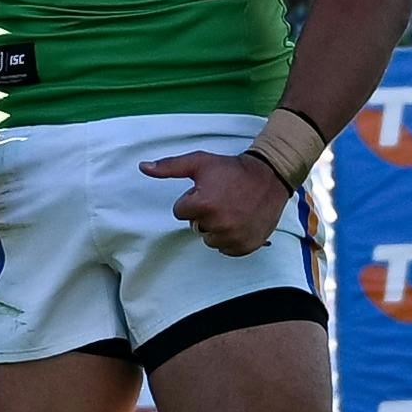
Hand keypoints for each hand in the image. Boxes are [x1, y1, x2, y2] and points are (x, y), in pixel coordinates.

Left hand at [140, 149, 289, 256]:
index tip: (208, 191)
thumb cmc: (232, 170)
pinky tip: (239, 221)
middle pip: (195, 227)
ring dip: (216, 228)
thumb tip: (142, 167)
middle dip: (204, 214)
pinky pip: (226, 249)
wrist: (269, 178)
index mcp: (203, 205)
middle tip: (222, 199)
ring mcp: (233, 237)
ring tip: (231, 210)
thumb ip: (169, 167)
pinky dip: (230, 238)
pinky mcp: (245, 246)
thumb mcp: (200, 163)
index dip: (192, 200)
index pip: (180, 212)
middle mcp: (218, 224)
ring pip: (209, 240)